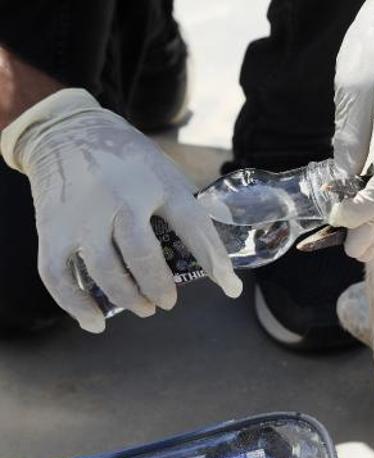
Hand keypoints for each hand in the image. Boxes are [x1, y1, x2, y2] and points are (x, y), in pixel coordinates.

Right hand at [1, 89, 241, 332]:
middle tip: (168, 302)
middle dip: (159, 286)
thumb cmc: (129, 161)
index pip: (194, 226)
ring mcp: (82, 215)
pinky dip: (77, 305)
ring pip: (104, 269)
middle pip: (142, 253)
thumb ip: (185, 208)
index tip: (231, 289)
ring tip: (144, 308)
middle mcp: (119, 199)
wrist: (67, 131)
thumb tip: (216, 252)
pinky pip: (59, 275)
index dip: (216, 261)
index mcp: (158, 184)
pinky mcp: (53, 229)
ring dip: (127, 297)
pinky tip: (96, 321)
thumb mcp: (165, 173)